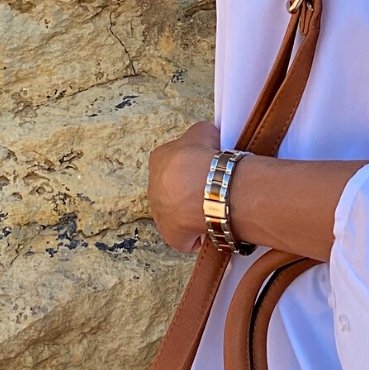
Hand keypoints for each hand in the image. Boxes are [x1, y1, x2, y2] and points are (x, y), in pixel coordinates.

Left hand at [147, 118, 221, 254]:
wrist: (207, 187)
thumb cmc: (205, 158)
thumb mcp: (203, 131)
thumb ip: (201, 134)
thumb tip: (207, 138)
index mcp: (158, 160)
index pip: (174, 164)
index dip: (192, 167)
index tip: (207, 170)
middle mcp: (153, 188)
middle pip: (174, 190)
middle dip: (190, 191)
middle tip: (213, 190)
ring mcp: (160, 214)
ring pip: (178, 214)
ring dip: (193, 213)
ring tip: (215, 209)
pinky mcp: (171, 236)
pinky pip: (186, 238)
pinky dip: (198, 235)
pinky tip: (213, 227)